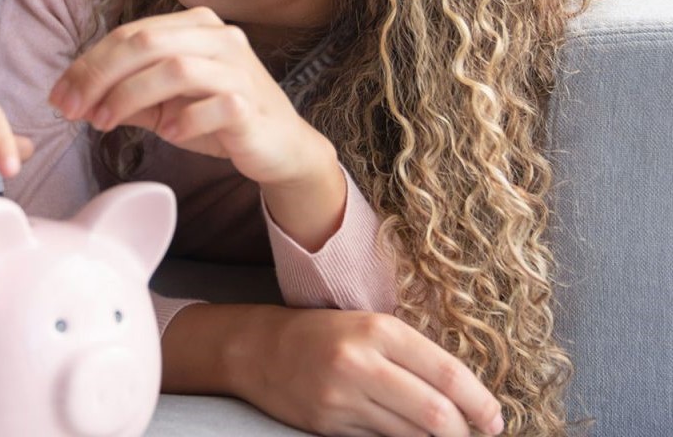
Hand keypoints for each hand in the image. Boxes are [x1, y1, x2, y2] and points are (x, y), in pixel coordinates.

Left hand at [49, 7, 325, 187]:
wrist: (280, 147)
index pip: (130, 34)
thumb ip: (126, 94)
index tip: (59, 96)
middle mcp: (219, 37)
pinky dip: (183, 120)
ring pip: (174, 68)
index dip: (88, 64)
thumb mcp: (165, 103)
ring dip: (130, 97)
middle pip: (145, 42)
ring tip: (105, 123)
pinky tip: (168, 134)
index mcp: (195, 26)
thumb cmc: (219, 119)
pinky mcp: (252, 103)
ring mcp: (238, 68)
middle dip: (99, 76)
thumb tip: (74, 97)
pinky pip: (212, 104)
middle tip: (73, 109)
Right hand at [237, 307, 503, 436]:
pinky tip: (407, 436)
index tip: (495, 419)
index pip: (448, 375)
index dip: (481, 403)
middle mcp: (361, 362)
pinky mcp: (328, 424)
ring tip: (444, 435)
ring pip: (411, 435)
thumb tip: (465, 396)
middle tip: (474, 434)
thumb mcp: (369, 327)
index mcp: (379, 330)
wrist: (258, 348)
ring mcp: (343, 397)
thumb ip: (412, 356)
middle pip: (435, 414)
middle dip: (463, 432)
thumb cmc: (323, 333)